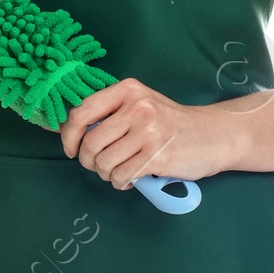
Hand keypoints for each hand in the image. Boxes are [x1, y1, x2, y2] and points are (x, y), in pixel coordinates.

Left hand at [57, 78, 232, 188]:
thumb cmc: (171, 123)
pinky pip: (121, 176)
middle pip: (90, 143)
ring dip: (107, 174)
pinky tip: (132, 177)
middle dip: (89, 161)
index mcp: (128, 90)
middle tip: (100, 165)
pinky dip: (121, 182)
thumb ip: (106, 114)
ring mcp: (149, 131)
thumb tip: (59, 128)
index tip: (72, 149)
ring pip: (104, 163)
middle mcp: (137, 107)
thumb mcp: (140, 106)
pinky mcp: (157, 156)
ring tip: (120, 170)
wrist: (214, 135)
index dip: (68, 135)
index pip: (81, 111)